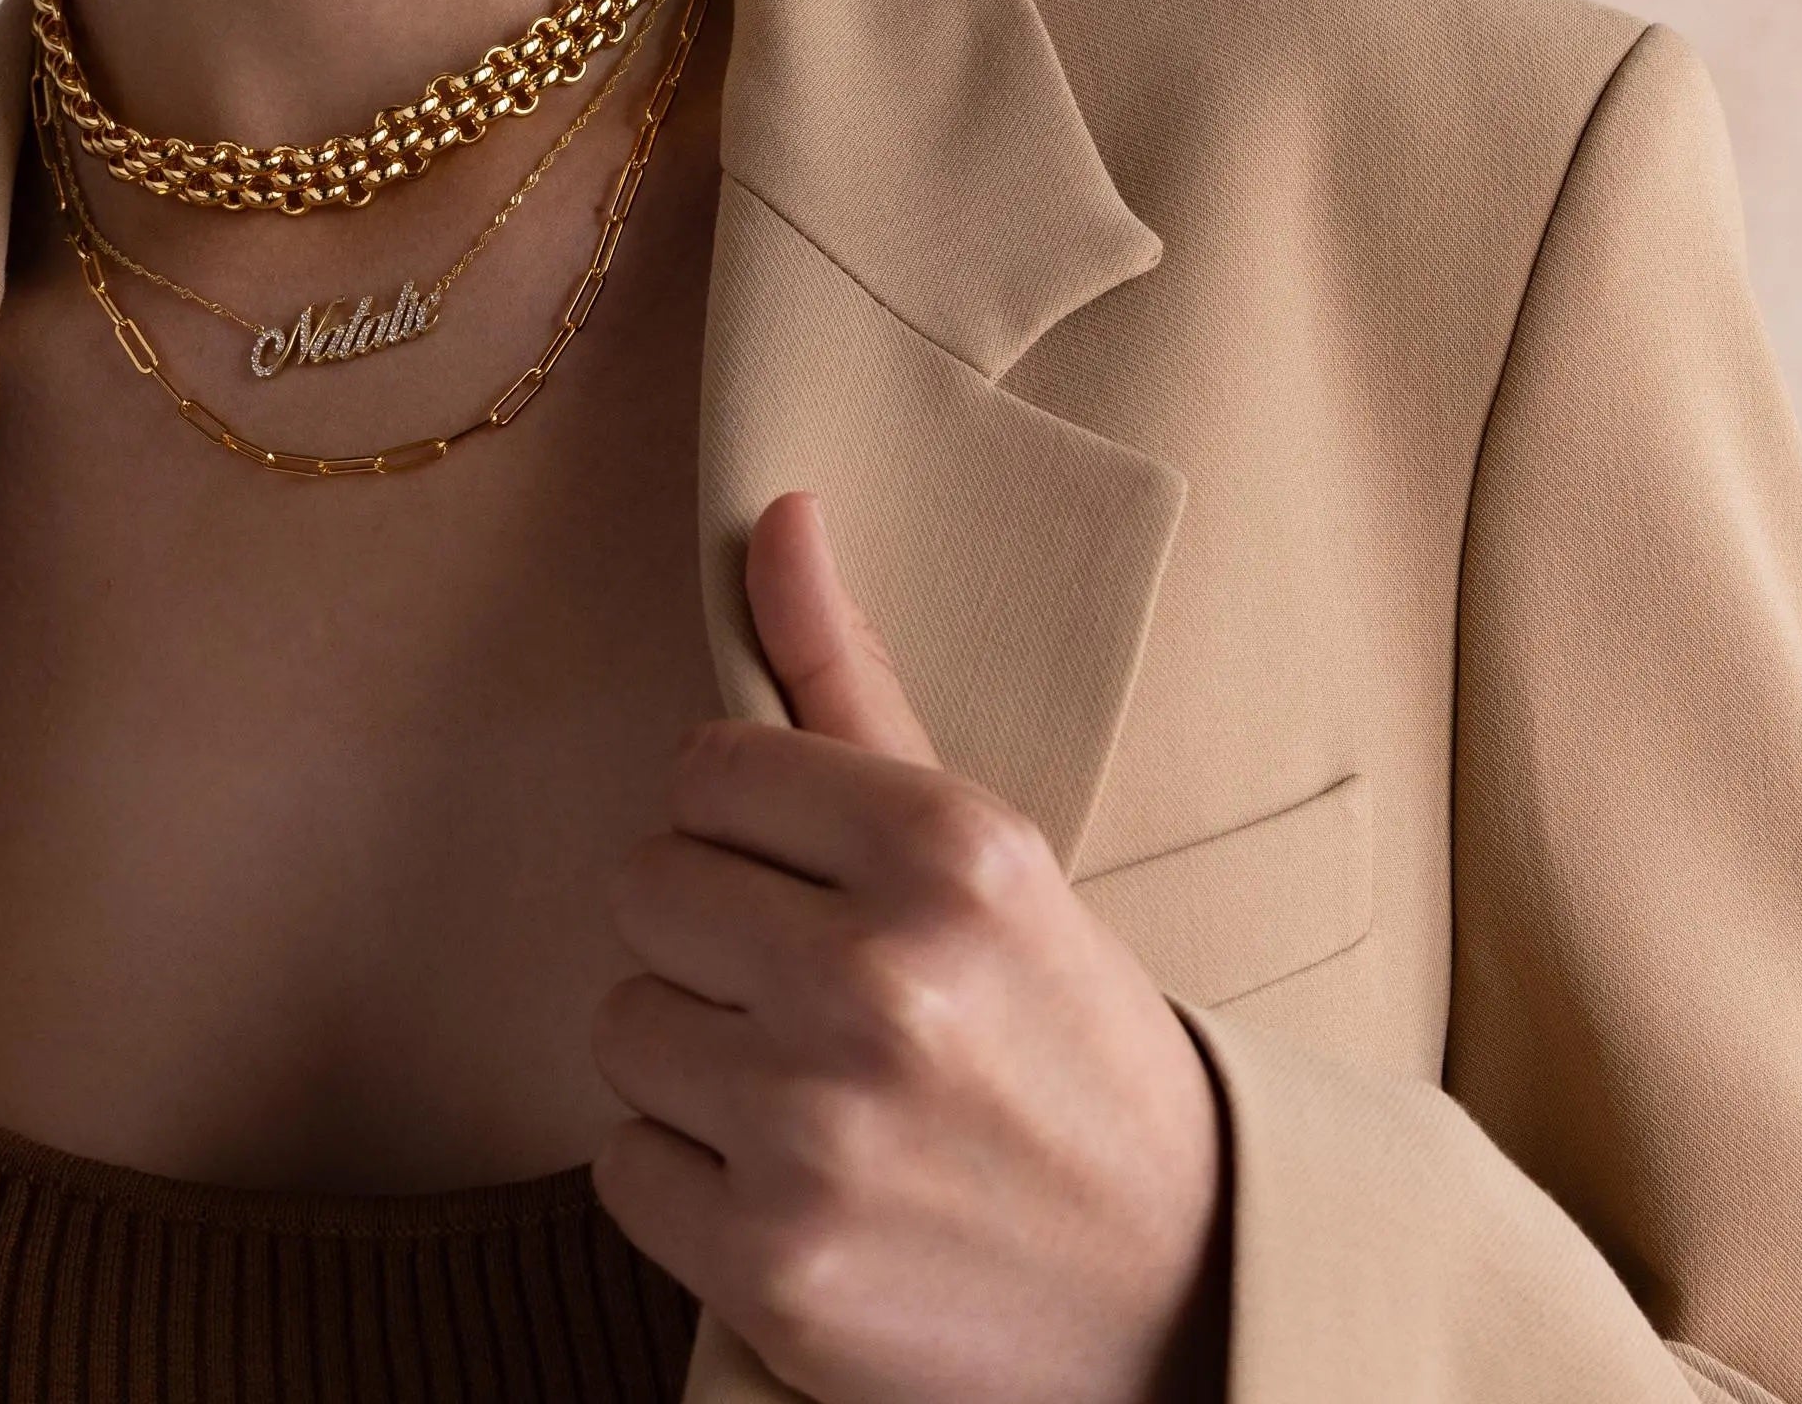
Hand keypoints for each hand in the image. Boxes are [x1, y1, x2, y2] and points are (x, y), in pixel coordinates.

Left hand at [592, 494, 1228, 1403]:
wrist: (1177, 1290)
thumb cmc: (1059, 1039)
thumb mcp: (982, 849)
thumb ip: (849, 679)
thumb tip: (776, 512)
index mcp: (948, 852)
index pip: (704, 768)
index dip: (743, 830)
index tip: (813, 884)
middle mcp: (882, 983)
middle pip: (643, 887)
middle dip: (709, 937)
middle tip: (813, 991)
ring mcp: (819, 1133)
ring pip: (623, 1027)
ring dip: (695, 1062)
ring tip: (813, 1092)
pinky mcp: (772, 1268)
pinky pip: (624, 1168)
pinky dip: (692, 1186)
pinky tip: (796, 1187)